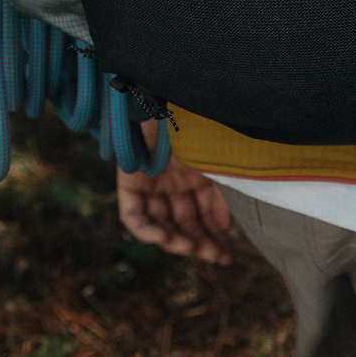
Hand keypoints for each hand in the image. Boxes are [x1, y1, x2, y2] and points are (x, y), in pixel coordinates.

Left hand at [114, 136, 232, 263]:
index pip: (202, 212)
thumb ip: (221, 196)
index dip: (214, 234)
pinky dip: (148, 231)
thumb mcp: (218, 167)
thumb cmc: (203, 128)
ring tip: (194, 249)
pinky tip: (167, 239)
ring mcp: (150, 183)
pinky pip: (133, 217)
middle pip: (183, 222)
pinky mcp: (128, 183)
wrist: (173, 100)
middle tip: (215, 257)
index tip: (227, 254)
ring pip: (160, 224)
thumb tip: (225, 231)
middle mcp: (171, 181)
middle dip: (200, 242)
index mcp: (194, 174)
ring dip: (177, 241)